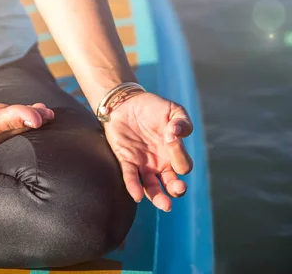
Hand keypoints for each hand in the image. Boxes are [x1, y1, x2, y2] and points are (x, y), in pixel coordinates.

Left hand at [103, 92, 192, 211]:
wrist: (125, 102)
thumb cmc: (152, 107)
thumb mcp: (172, 110)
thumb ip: (182, 121)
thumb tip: (178, 133)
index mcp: (173, 153)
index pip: (183, 165)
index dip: (180, 155)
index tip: (172, 137)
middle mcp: (160, 163)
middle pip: (171, 185)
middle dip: (176, 190)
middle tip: (178, 189)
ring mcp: (143, 164)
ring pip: (152, 188)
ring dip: (158, 197)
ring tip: (165, 205)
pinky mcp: (126, 161)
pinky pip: (131, 178)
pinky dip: (134, 187)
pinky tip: (137, 195)